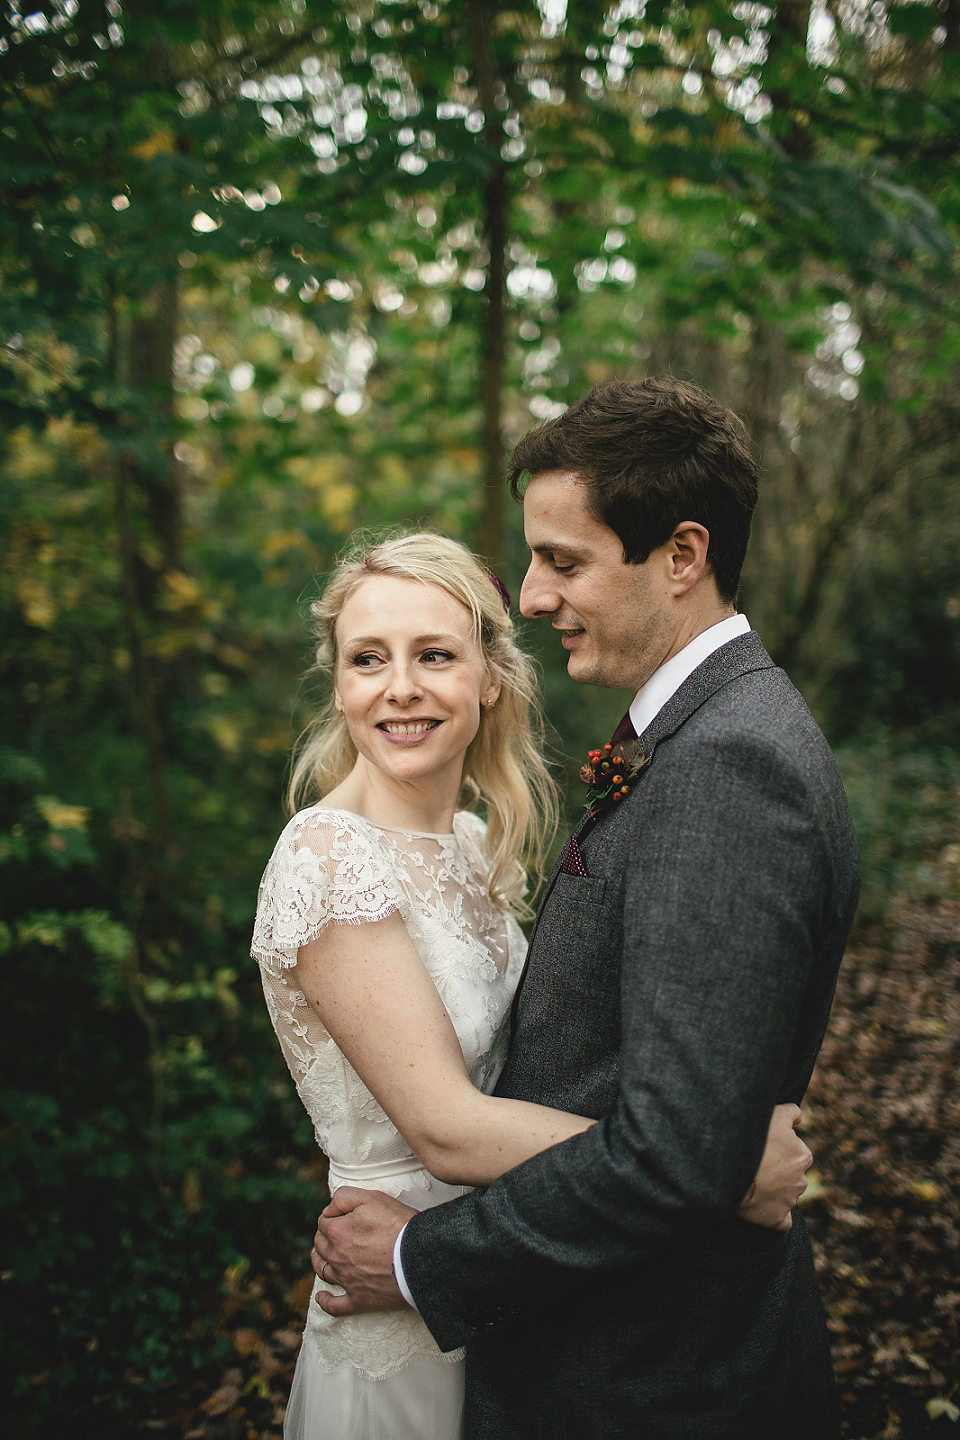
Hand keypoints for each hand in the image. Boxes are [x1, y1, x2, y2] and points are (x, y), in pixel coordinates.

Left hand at [311, 1186, 416, 1316]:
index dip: (332, 1216)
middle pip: (320, 1245)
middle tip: (336, 1233)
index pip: (323, 1221)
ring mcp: (346, 1280)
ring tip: (324, 1258)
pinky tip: (322, 1297)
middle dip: (325, 1237)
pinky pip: (334, 1306)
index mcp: (337, 1232)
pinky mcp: (358, 1300)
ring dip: (320, 1262)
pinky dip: (325, 1301)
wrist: (420, 1256)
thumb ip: (344, 1197)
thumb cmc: (399, 1224)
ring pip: (322, 1271)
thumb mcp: (372, 1197)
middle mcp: (336, 1257)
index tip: (343, 1216)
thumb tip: (329, 1208)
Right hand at [738, 1103, 812, 1231]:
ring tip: (751, 1183)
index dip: (778, 1149)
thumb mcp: (775, 1115)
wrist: (730, 1169)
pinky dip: (774, 1216)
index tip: (762, 1148)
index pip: (795, 1153)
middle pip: (791, 1175)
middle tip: (754, 1164)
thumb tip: (799, 1117)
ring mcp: (789, 1202)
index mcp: (803, 1156)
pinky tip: (761, 1207)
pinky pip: (781, 1221)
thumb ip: (792, 1113)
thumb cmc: (753, 1139)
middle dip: (777, 1172)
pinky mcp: (777, 1219)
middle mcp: (801, 1181)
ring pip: (785, 1196)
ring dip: (773, 1191)